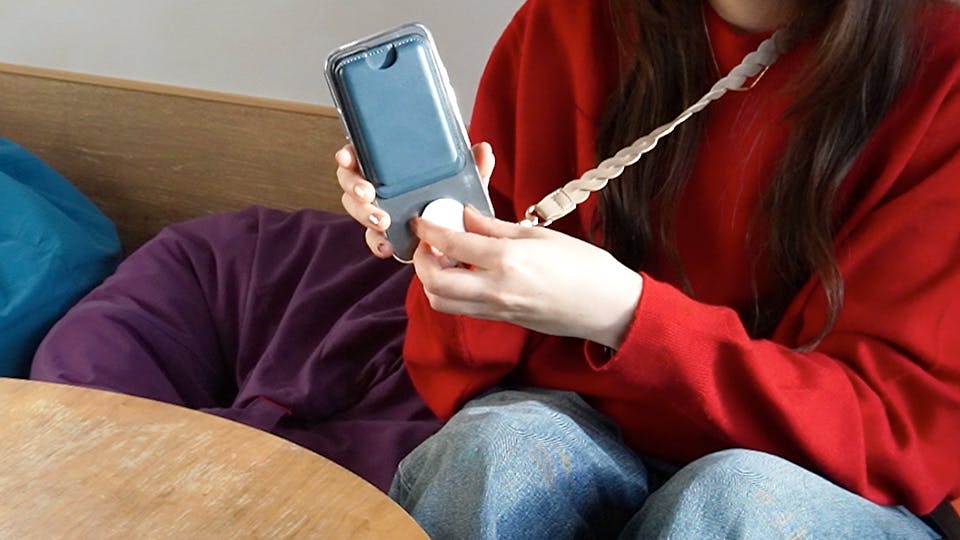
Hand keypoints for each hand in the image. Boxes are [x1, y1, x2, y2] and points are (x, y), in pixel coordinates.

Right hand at [336, 142, 495, 258]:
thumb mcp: (463, 182)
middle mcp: (379, 187)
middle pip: (351, 183)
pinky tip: (386, 245)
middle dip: (354, 188)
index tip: (347, 156)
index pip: (361, 154)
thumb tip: (484, 149)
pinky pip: (372, 238)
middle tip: (367, 194)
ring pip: (357, 210)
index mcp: (391, 166)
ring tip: (382, 221)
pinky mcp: (384, 234)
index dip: (348, 155)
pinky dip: (377, 242)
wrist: (458, 238)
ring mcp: (378, 211)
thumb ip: (472, 168)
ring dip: (364, 214)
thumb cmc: (452, 201)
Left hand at [412, 208, 642, 348]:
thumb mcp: (539, 235)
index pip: (451, 243)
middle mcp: (495, 288)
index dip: (429, 230)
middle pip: (434, 281)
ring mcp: (497, 309)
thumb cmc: (584, 266)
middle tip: (428, 242)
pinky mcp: (502, 320)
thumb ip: (496, 227)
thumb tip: (466, 216)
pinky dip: (451, 291)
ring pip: (442, 301)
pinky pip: (462, 309)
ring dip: (432, 280)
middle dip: (421, 260)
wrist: (608, 307)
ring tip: (444, 259)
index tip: (421, 221)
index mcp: (507, 259)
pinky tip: (464, 273)